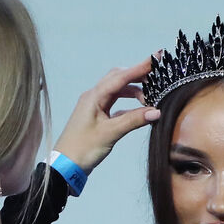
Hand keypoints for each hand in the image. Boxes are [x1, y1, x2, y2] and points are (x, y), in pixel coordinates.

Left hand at [54, 58, 160, 172]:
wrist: (65, 166)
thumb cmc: (83, 148)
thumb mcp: (110, 133)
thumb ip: (133, 120)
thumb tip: (156, 111)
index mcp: (94, 96)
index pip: (121, 77)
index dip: (140, 67)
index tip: (157, 57)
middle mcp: (94, 97)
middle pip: (118, 78)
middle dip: (138, 75)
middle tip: (157, 75)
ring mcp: (95, 106)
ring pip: (118, 90)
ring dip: (134, 91)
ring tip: (151, 98)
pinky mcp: (98, 116)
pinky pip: (116, 103)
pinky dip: (129, 104)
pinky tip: (140, 109)